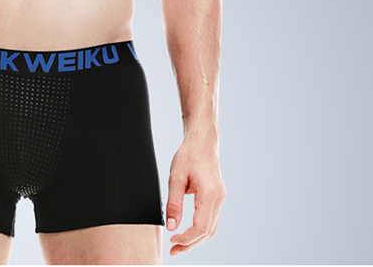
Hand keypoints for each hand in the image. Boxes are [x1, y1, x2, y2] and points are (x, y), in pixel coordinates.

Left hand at [165, 131, 225, 256]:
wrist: (202, 140)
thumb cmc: (188, 155)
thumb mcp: (175, 177)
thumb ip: (174, 203)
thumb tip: (171, 227)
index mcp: (209, 194)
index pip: (200, 227)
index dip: (186, 239)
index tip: (172, 241)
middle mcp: (218, 198)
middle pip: (207, 232)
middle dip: (190, 244)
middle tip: (173, 250)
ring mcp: (220, 198)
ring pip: (211, 228)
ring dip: (195, 238)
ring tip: (178, 244)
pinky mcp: (217, 197)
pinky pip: (210, 219)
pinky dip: (200, 229)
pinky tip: (187, 230)